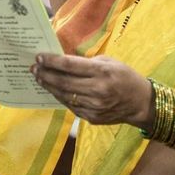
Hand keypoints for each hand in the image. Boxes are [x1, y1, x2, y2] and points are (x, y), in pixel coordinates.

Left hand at [31, 53, 153, 127]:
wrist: (140, 102)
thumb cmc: (125, 76)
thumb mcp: (109, 62)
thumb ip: (87, 63)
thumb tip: (63, 61)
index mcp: (102, 72)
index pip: (70, 66)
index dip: (52, 61)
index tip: (39, 57)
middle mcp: (97, 90)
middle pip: (63, 82)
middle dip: (46, 74)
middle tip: (34, 68)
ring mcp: (93, 106)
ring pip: (64, 95)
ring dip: (49, 86)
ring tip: (39, 78)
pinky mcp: (91, 117)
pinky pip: (70, 106)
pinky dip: (60, 97)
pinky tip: (53, 90)